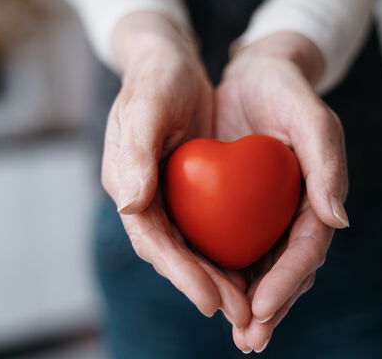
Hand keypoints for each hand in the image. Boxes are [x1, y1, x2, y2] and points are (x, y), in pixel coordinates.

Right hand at [101, 12, 251, 326]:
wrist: (169, 64)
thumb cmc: (155, 81)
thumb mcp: (144, 109)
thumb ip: (134, 155)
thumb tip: (131, 206)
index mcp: (127, 185)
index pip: (153, 240)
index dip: (180, 273)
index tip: (211, 300)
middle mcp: (145, 199)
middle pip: (174, 255)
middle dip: (205, 287)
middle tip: (241, 316)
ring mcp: (167, 198)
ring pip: (192, 250)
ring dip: (219, 280)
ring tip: (250, 308)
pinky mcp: (188, 192)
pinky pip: (207, 231)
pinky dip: (227, 253)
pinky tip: (253, 269)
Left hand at [214, 32, 349, 352]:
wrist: (255, 76)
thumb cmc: (285, 92)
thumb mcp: (310, 116)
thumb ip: (327, 162)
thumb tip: (339, 221)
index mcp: (316, 198)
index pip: (305, 250)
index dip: (286, 281)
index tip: (262, 307)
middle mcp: (292, 213)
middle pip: (284, 270)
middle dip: (268, 307)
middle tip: (249, 339)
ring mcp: (266, 215)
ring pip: (259, 268)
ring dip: (246, 303)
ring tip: (233, 331)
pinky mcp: (239, 210)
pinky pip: (232, 247)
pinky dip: (223, 273)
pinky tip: (209, 292)